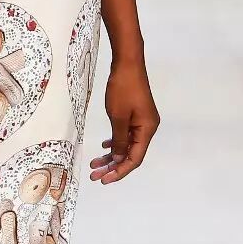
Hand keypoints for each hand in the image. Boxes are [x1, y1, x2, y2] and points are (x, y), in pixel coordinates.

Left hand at [89, 59, 159, 183]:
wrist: (127, 63)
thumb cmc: (123, 88)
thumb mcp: (118, 117)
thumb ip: (118, 140)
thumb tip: (118, 159)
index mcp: (147, 130)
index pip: (135, 158)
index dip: (120, 171)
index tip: (104, 179)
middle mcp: (147, 128)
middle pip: (130, 154)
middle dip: (112, 166)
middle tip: (95, 175)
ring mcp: (142, 121)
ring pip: (126, 145)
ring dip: (111, 156)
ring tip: (95, 164)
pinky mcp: (135, 115)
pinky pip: (126, 135)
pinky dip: (115, 142)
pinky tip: (105, 147)